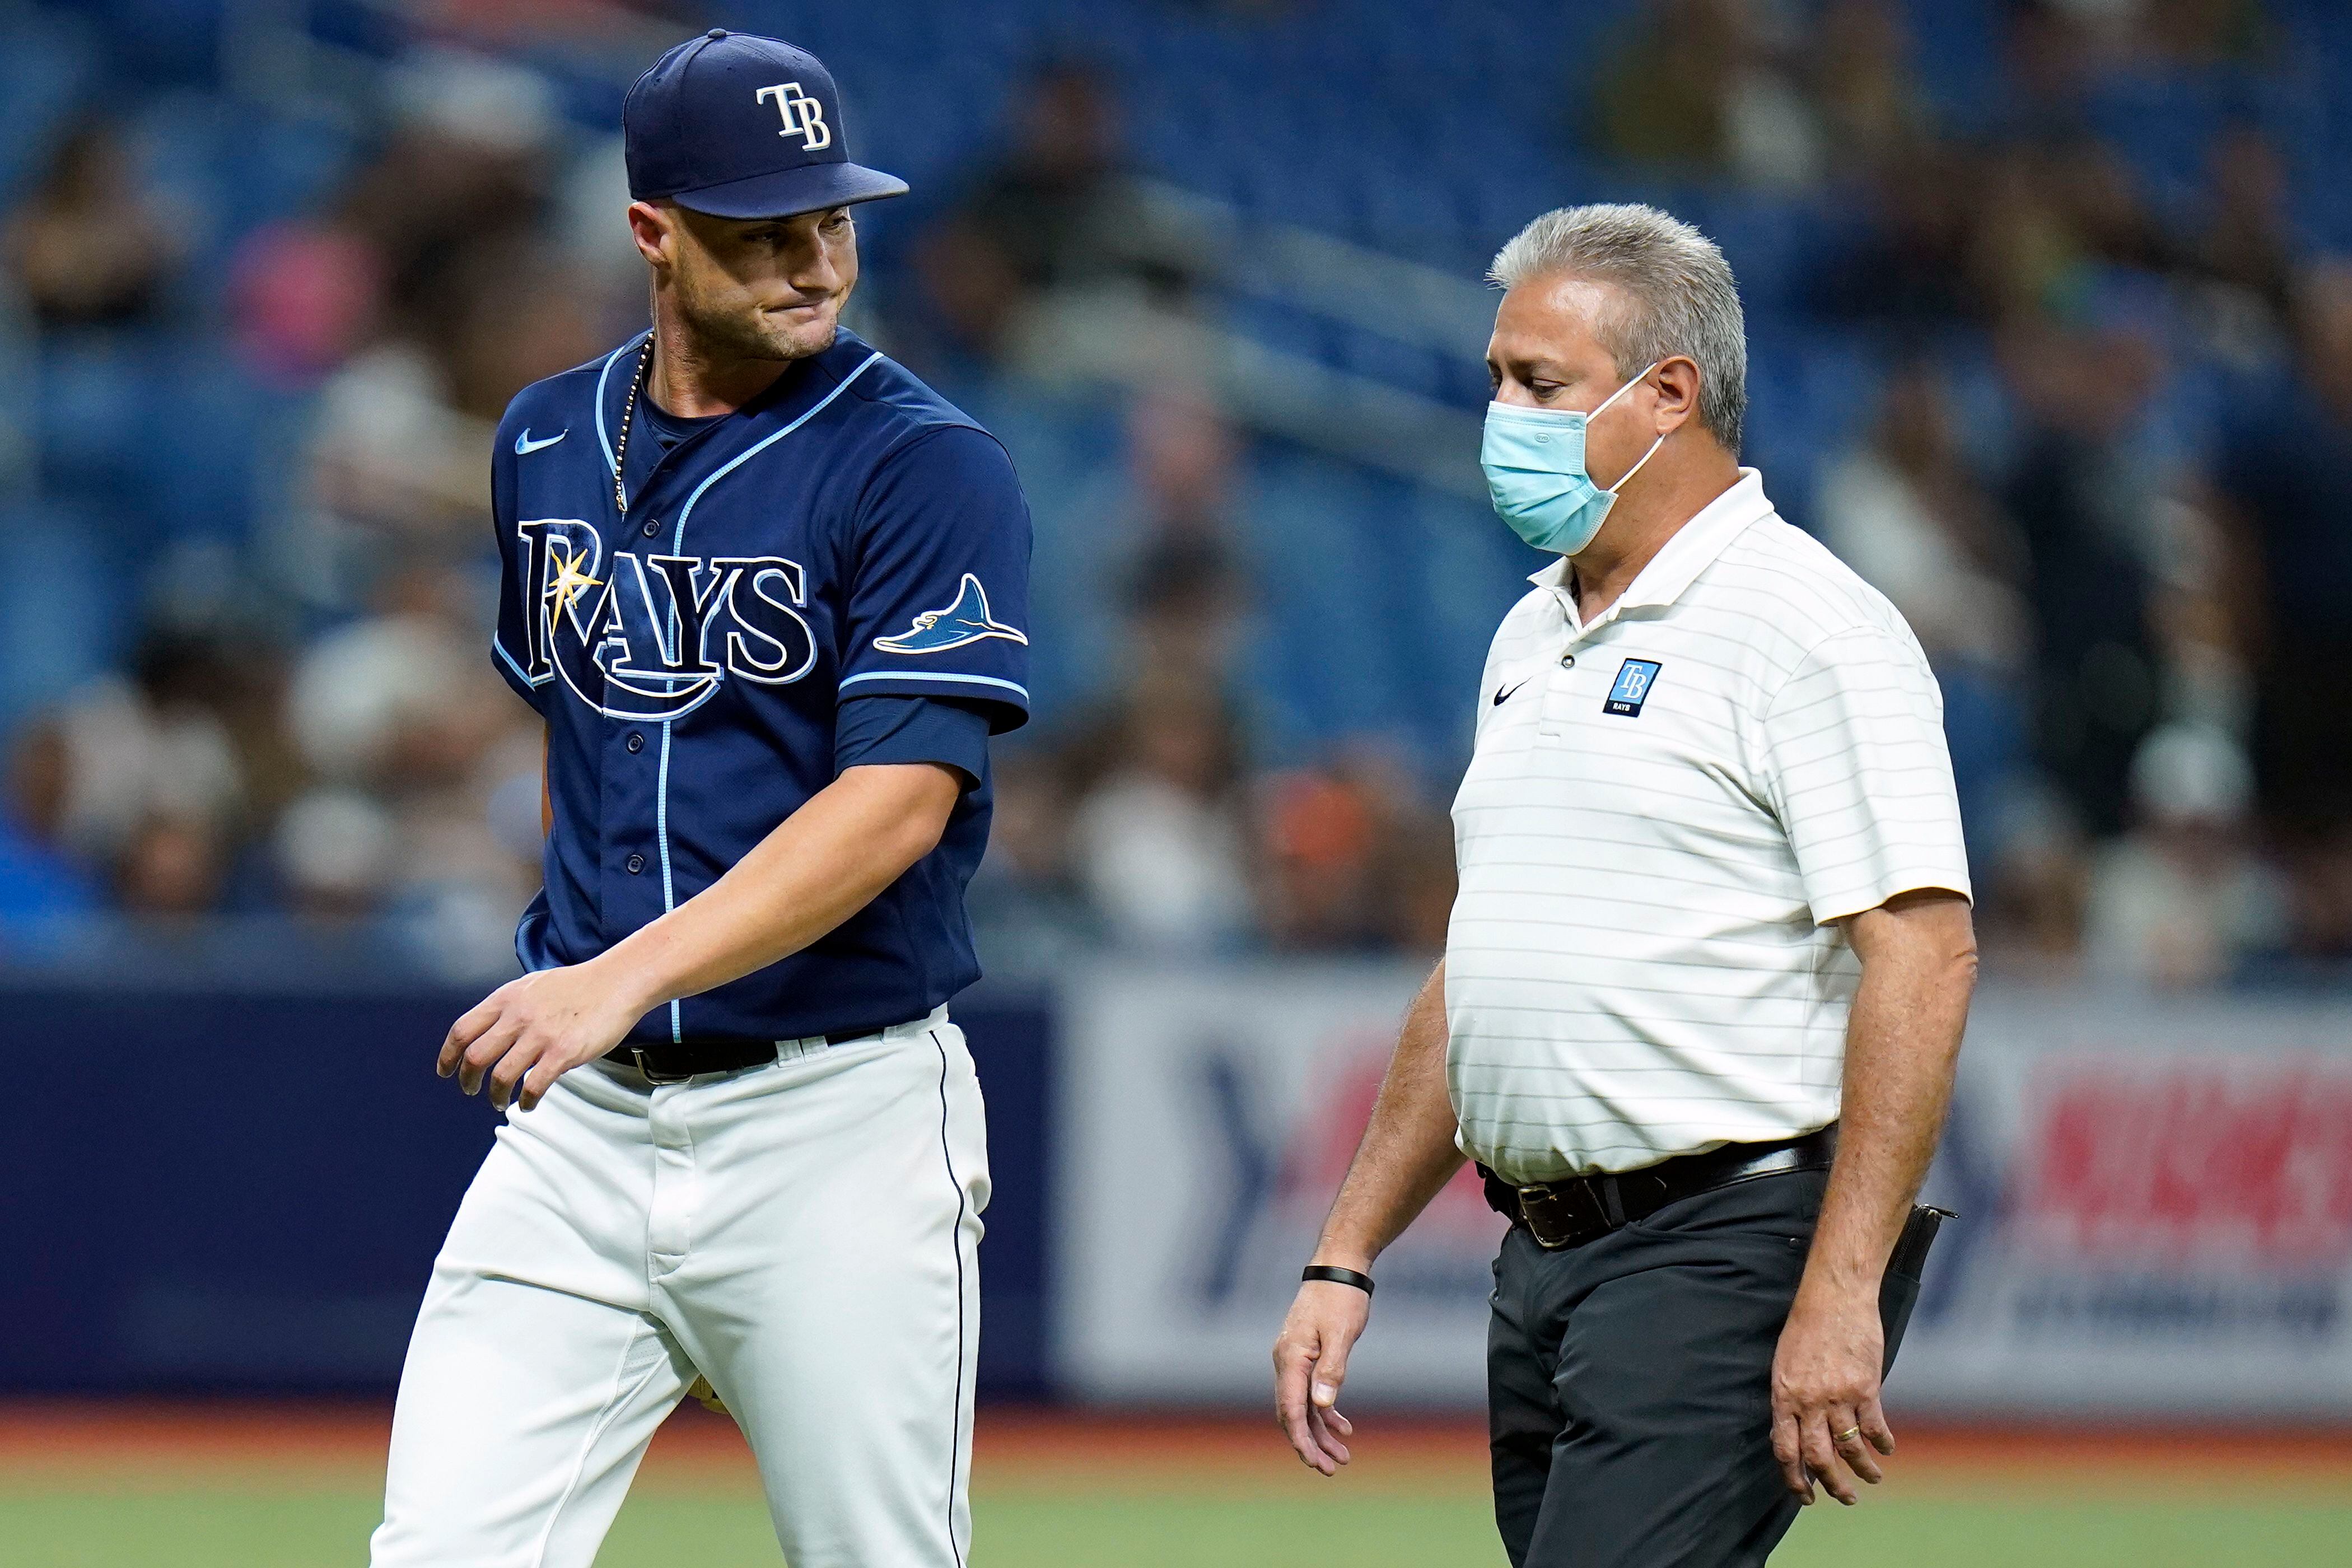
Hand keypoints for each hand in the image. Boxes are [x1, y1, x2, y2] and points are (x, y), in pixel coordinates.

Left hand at [437, 960, 646, 1110]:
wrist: (618, 981)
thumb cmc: (580, 984)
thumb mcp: (533, 985)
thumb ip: (509, 1006)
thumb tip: (491, 1028)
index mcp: (507, 999)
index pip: (463, 1030)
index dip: (448, 1055)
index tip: (446, 1071)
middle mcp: (518, 1016)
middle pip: (476, 1057)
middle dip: (468, 1080)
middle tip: (471, 1091)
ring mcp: (541, 1035)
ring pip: (501, 1076)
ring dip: (495, 1096)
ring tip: (500, 1103)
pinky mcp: (563, 1053)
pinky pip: (534, 1086)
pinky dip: (526, 1100)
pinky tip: (528, 1103)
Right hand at [1271, 1279, 1369, 1475]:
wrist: (1338, 1269)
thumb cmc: (1340, 1298)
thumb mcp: (1342, 1334)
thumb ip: (1331, 1370)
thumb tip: (1321, 1406)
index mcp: (1290, 1358)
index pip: (1289, 1409)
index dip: (1301, 1439)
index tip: (1315, 1463)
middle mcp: (1286, 1362)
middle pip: (1291, 1414)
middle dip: (1310, 1444)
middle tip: (1332, 1469)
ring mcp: (1295, 1361)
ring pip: (1302, 1407)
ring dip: (1320, 1433)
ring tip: (1342, 1457)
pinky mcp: (1306, 1358)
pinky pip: (1310, 1393)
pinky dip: (1325, 1412)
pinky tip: (1343, 1428)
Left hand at [1769, 1282, 1893, 1505]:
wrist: (1834, 1297)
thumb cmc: (1805, 1327)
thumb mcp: (1784, 1364)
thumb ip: (1789, 1400)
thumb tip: (1794, 1434)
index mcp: (1783, 1396)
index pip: (1785, 1450)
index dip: (1795, 1479)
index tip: (1805, 1495)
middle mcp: (1809, 1401)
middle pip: (1819, 1458)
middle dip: (1833, 1485)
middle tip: (1846, 1498)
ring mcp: (1838, 1396)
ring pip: (1851, 1448)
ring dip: (1863, 1470)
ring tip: (1872, 1478)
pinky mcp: (1866, 1388)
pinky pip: (1875, 1427)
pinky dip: (1883, 1443)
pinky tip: (1886, 1449)